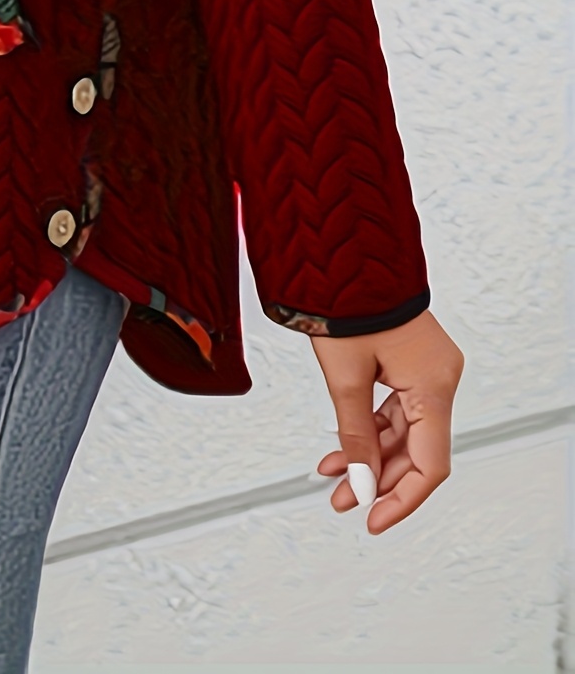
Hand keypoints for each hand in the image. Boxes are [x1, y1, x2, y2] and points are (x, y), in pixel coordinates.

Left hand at [310, 308, 463, 533]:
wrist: (346, 252)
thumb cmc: (348, 301)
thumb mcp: (345, 376)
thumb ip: (355, 434)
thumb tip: (360, 482)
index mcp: (434, 385)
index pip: (430, 465)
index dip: (402, 499)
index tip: (375, 520)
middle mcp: (440, 379)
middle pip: (416, 450)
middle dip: (377, 478)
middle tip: (342, 499)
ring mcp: (428, 370)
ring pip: (404, 432)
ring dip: (369, 455)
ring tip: (332, 475)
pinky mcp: (412, 362)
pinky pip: (397, 409)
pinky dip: (370, 428)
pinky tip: (341, 447)